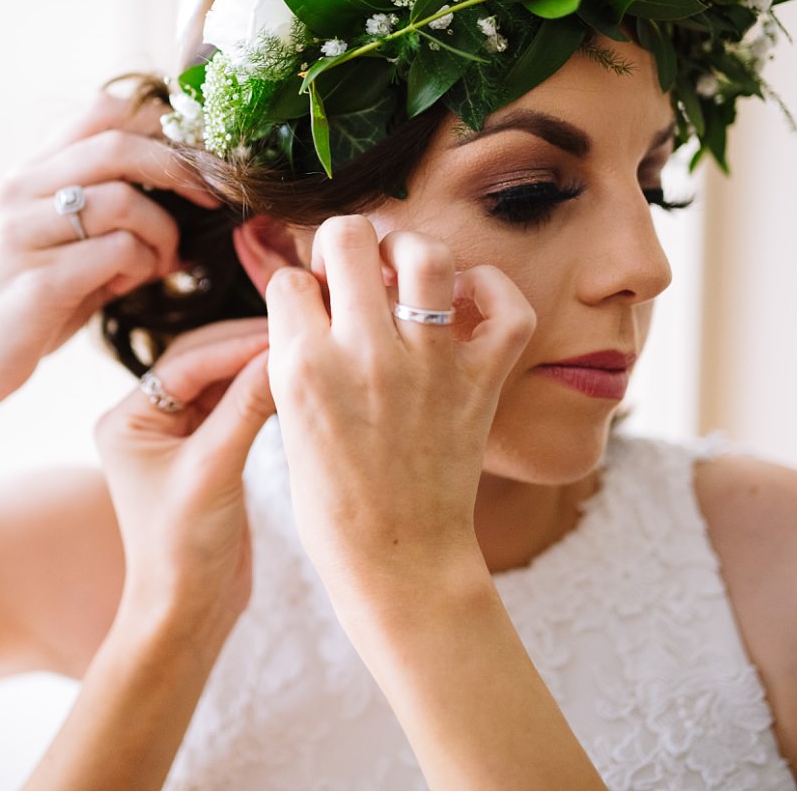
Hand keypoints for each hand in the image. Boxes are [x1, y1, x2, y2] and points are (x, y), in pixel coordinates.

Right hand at [0, 92, 218, 410]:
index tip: (196, 161)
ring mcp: (24, 234)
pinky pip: (115, 252)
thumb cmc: (18, 301)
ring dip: (163, 230)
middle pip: (118, 143)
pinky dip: (143, 264)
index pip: (102, 110)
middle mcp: (21, 191)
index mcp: (30, 173)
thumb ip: (105, 211)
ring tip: (162, 260)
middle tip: (209, 200)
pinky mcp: (37, 283)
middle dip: (180, 169)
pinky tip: (136, 281)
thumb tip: (183, 192)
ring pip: (122, 199)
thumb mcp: (56, 241)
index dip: (162, 126)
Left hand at [95, 318, 273, 641]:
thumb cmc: (183, 548)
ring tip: (303, 355)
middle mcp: (145, 421)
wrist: (190, 611)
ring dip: (257, 370)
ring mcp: (176, 436)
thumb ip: (246, 407)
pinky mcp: (207, 453)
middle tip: (300, 333)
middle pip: (202, 364)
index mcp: (126, 419)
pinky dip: (261, 396)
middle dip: (247, 349)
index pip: (187, 363)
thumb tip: (283, 353)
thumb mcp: (215, 469)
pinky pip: (235, 408)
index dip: (236, 345)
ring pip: (221, 383)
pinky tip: (292, 387)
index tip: (285, 331)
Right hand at [265, 215, 535, 592]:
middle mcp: (364, 354)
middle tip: (355, 271)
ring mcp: (429, 365)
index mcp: (304, 367)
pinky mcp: (481, 382)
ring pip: (426, 254)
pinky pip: (506, 306)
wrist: (397, 558)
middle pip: (349, 237)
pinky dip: (493, 290)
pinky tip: (470, 298)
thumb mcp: (290, 421)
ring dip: (412, 251)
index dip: (299, 285)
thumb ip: (298, 356)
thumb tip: (313, 297)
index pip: (290, 278)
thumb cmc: (335, 501)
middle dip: (345, 243)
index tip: (312, 303)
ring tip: (407, 273)